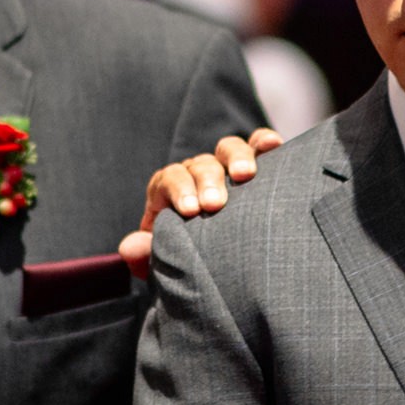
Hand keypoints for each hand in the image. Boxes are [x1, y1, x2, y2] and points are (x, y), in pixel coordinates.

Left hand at [119, 129, 282, 270]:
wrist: (213, 261)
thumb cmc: (185, 256)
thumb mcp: (162, 259)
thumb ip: (144, 254)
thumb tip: (130, 248)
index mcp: (170, 190)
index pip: (169, 179)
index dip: (178, 190)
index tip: (190, 211)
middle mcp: (197, 173)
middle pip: (200, 164)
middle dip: (207, 180)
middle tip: (214, 204)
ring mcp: (225, 168)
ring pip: (228, 150)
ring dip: (237, 158)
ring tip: (246, 175)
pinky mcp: (253, 167)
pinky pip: (257, 148)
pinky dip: (264, 143)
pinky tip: (274, 144)